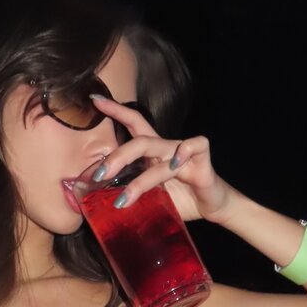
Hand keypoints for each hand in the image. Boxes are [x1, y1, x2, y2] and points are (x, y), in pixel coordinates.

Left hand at [88, 94, 234, 222]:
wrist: (212, 207)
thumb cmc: (180, 199)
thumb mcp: (150, 198)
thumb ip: (130, 195)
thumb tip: (99, 204)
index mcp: (153, 153)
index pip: (133, 124)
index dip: (115, 109)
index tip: (93, 100)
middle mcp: (166, 148)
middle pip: (140, 141)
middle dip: (117, 156)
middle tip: (98, 175)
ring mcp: (185, 152)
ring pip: (160, 151)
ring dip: (139, 179)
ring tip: (123, 200)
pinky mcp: (202, 159)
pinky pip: (194, 146)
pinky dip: (184, 151)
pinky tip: (175, 165)